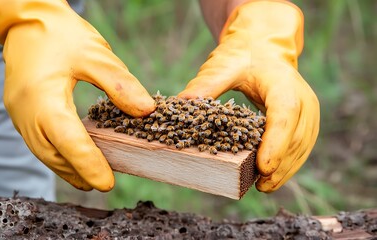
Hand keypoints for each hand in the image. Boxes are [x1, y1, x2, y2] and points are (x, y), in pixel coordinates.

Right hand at [0, 0, 154, 190]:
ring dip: (67, 167)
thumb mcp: (95, 54)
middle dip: (78, 172)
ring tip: (90, 178)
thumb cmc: (60, 34)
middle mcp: (25, 113)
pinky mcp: (20, 113)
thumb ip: (120, 85)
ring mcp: (19, 115)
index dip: (88, 164)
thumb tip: (146, 112)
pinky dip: (58, 154)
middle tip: (104, 183)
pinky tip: (73, 157)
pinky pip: (39, 142)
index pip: (68, 141)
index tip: (107, 183)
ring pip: (44, 153)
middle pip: (53, 155)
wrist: (24, 20)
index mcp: (43, 98)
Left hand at [179, 1, 319, 191]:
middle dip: (280, 164)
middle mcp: (302, 98)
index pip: (284, 115)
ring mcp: (307, 111)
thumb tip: (183, 104)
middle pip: (296, 137)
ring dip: (286, 169)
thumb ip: (206, 84)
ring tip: (265, 187)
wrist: (263, 48)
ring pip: (302, 146)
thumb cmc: (242, 56)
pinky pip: (302, 146)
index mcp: (283, 83)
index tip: (263, 167)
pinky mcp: (306, 121)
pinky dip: (289, 163)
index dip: (276, 143)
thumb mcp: (222, 66)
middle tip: (260, 185)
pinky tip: (273, 177)